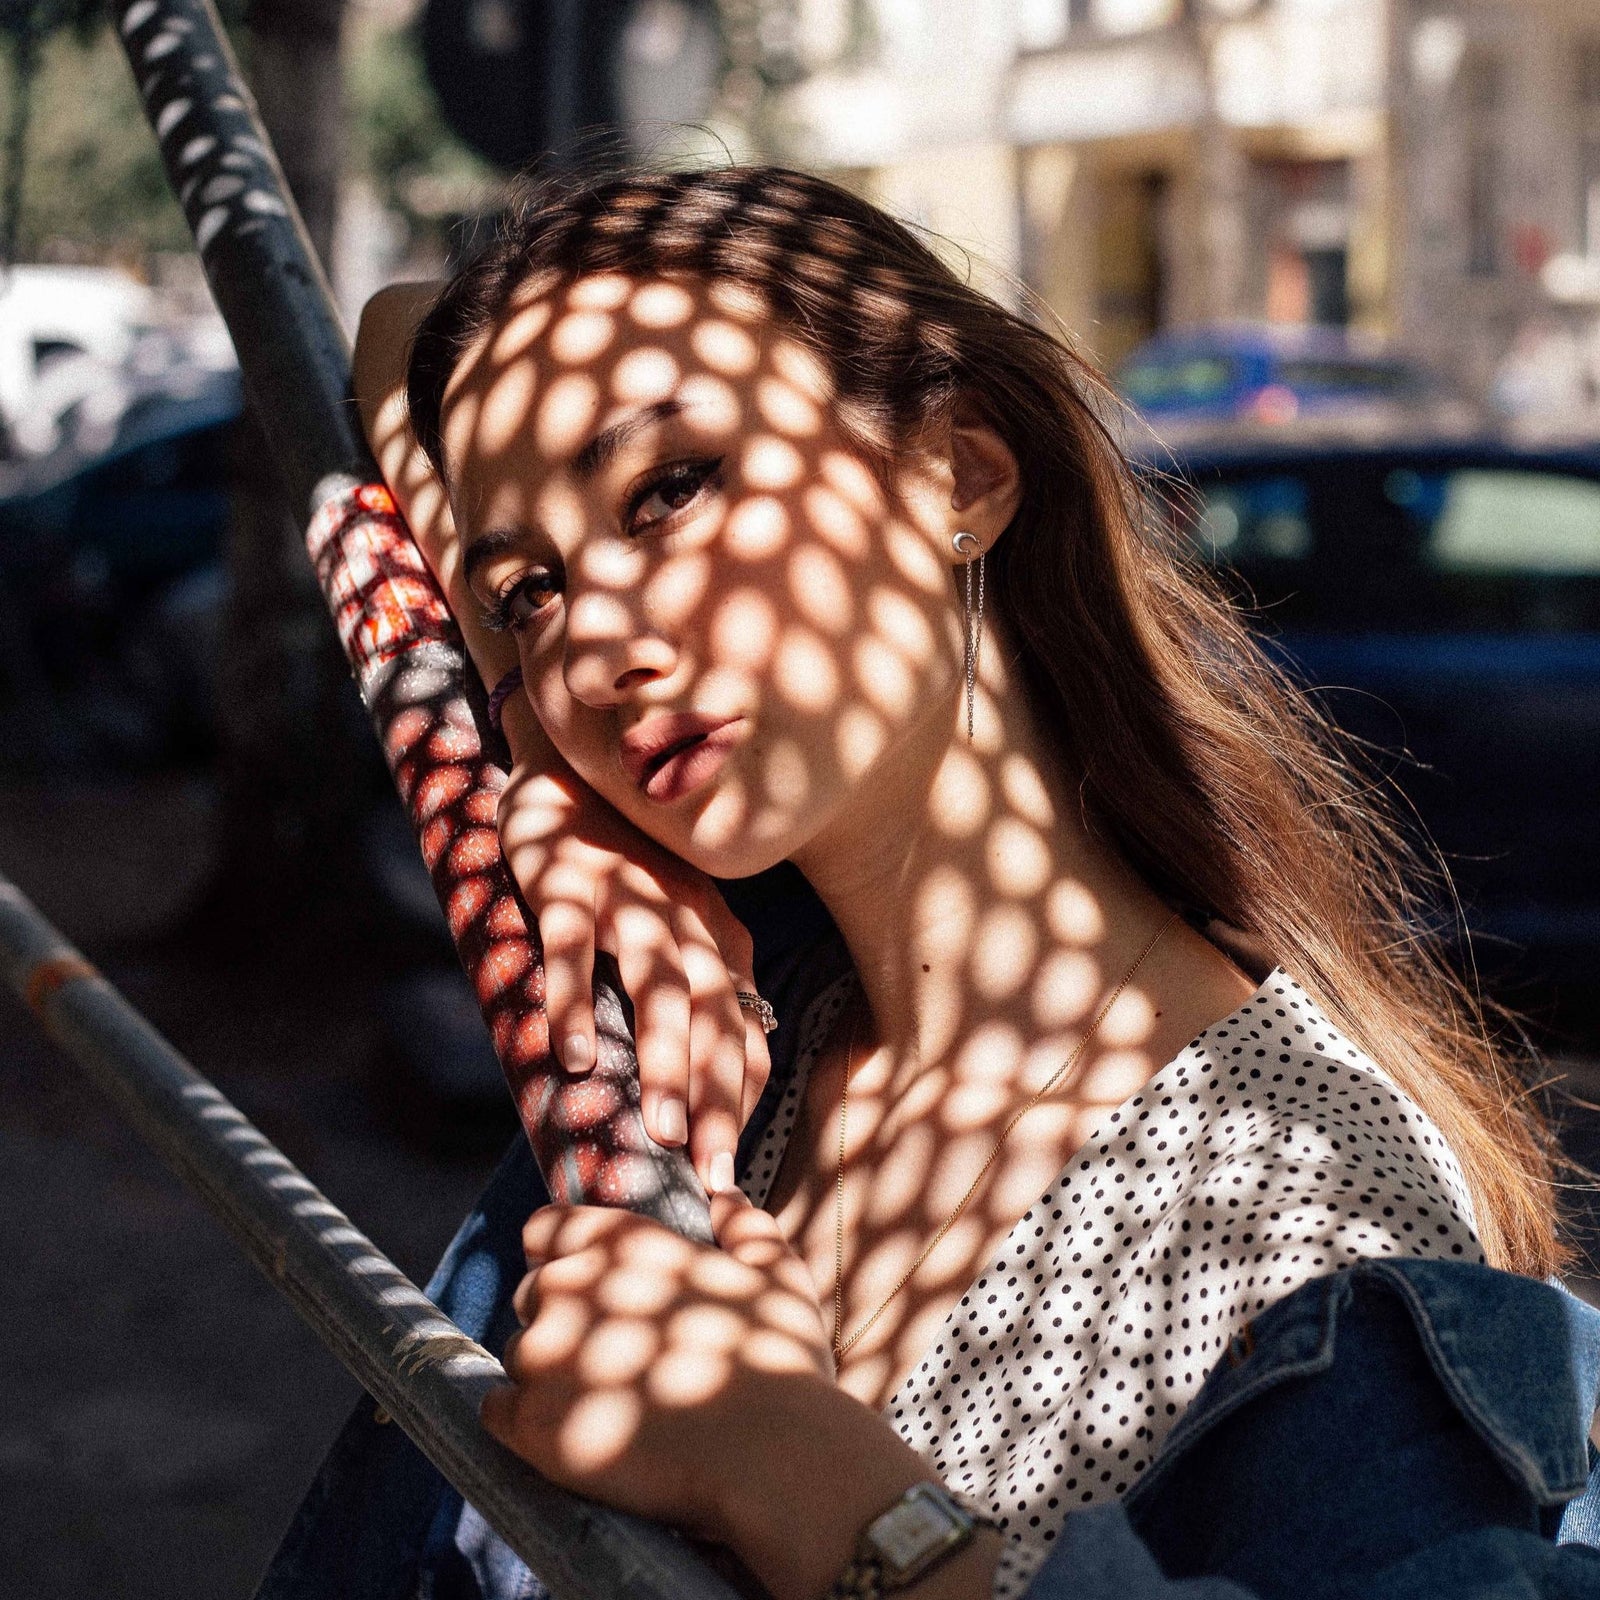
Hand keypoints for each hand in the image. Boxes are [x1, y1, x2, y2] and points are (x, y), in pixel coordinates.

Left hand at [481, 1191, 836, 1542]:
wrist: (772, 1454)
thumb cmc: (779, 1358)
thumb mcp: (776, 1272)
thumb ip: (743, 1224)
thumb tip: (725, 1193)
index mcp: (620, 1242)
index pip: (544, 1228)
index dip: (562, 1254)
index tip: (589, 1287)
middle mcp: (569, 1286)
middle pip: (532, 1294)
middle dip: (561, 1319)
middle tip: (611, 1357)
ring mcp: (544, 1355)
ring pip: (519, 1355)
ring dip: (547, 1375)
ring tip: (603, 1405)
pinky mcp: (531, 1423)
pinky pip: (497, 1412)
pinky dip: (525, 1422)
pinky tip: (573, 1435)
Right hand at [497, 756, 772, 1191]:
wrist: (572, 768)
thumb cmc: (625, 870)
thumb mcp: (675, 927)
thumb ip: (695, 994)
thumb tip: (711, 1088)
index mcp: (718, 936)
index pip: (745, 1028)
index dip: (742, 1100)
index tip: (732, 1174)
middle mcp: (687, 918)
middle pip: (715, 1014)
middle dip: (719, 1098)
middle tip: (714, 1175)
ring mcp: (629, 898)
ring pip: (660, 985)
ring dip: (665, 1058)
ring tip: (663, 1131)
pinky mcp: (568, 883)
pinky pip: (574, 946)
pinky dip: (573, 1001)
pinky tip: (567, 1058)